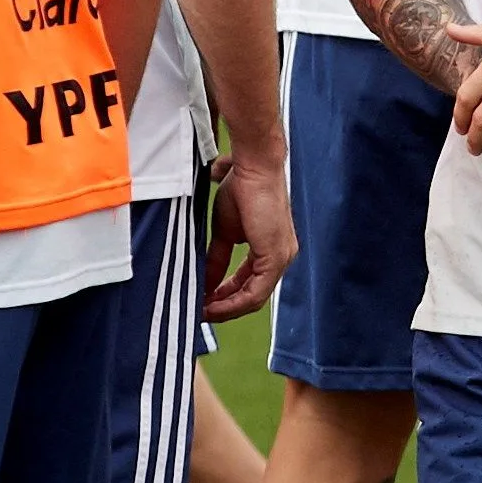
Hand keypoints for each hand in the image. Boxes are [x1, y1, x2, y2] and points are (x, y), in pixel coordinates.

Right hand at [201, 152, 297, 322]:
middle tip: (199, 312)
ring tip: (202, 312)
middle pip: (252, 295)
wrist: (252, 170)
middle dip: (224, 307)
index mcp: (271, 250)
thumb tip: (204, 280)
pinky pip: (255, 292)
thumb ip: (217, 258)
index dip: (225, 295)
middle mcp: (281, 257)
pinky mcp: (275, 258)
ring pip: (254, 298)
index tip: (202, 302)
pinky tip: (213, 304)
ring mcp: (281, 259)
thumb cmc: (241, 191)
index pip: (249, 283)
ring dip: (226, 308)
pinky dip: (232, 302)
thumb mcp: (224, 232)